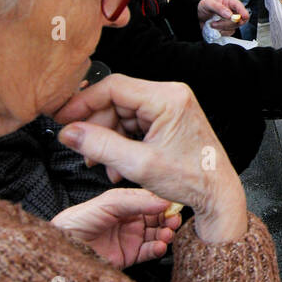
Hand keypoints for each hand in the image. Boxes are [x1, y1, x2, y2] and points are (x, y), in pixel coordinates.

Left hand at [50, 188, 180, 267]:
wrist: (64, 247)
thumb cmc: (79, 220)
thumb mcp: (109, 203)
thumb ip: (136, 201)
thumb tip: (163, 202)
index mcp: (124, 202)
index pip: (150, 199)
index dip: (163, 202)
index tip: (175, 203)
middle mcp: (129, 219)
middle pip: (157, 217)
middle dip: (168, 219)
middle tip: (175, 220)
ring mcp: (130, 237)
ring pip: (156, 234)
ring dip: (165, 234)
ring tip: (168, 234)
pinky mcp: (129, 256)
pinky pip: (149, 252)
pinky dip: (158, 249)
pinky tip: (160, 246)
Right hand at [55, 76, 247, 243]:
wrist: (218, 194)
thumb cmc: (192, 179)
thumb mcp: (139, 164)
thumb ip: (100, 146)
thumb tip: (69, 133)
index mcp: (167, 98)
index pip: (113, 87)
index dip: (83, 102)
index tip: (63, 117)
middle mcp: (170, 96)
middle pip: (116, 100)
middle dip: (96, 126)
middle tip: (81, 148)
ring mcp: (170, 107)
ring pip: (122, 114)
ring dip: (107, 138)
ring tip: (100, 163)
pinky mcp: (169, 120)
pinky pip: (135, 124)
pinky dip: (121, 142)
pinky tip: (116, 164)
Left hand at [198, 0, 248, 35]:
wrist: (196, 17)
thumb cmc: (202, 7)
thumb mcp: (208, 4)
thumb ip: (219, 8)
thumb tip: (230, 15)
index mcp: (229, 2)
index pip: (239, 6)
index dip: (243, 11)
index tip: (242, 17)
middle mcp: (231, 11)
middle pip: (240, 19)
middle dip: (229, 22)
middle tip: (216, 22)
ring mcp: (230, 20)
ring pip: (234, 27)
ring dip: (222, 27)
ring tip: (212, 24)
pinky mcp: (227, 28)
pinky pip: (229, 33)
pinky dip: (222, 32)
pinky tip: (215, 28)